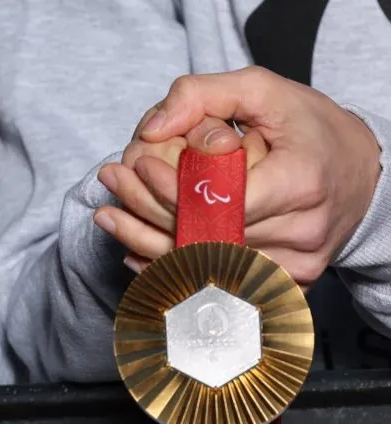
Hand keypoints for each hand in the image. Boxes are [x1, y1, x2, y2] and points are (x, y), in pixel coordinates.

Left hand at [98, 66, 381, 286]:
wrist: (363, 177)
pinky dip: (171, 270)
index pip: (221, 200)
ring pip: (203, 266)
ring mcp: (294, 267)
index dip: (172, 188)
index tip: (136, 165)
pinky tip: (135, 251)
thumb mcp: (265, 91)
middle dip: (146, 211)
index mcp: (300, 183)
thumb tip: (151, 128)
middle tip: (108, 184)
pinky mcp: (284, 286)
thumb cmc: (310, 129)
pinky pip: (217, 284)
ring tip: (107, 216)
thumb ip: (204, 94)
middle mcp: (301, 233)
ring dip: (147, 243)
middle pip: (205, 236)